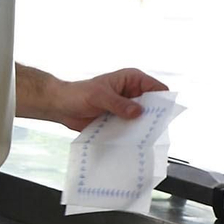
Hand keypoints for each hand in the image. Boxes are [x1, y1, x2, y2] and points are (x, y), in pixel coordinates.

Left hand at [45, 68, 169, 131]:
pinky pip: (133, 128)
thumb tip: (138, 112)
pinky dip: (133, 135)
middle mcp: (133, 93)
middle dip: (153, 118)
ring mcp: (128, 107)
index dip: (162, 102)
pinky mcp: (121, 120)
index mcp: (132, 79)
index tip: (160, 116)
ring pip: (144, 119)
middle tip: (151, 131)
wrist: (60, 106)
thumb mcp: (98, 96)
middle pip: (154, 106)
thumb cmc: (77, 94)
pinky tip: (132, 143)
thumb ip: (118, 104)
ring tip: (141, 139)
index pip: (157, 88)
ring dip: (143, 128)